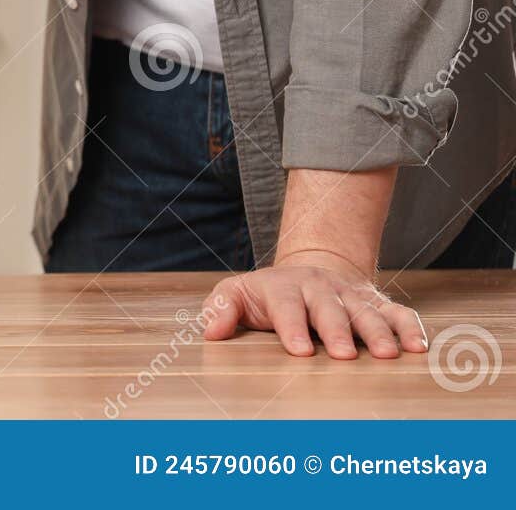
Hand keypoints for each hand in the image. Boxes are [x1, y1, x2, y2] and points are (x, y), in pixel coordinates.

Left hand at [201, 250, 428, 358]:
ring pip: (366, 311)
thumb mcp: (237, 294)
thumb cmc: (267, 295)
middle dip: (337, 330)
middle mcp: (320, 288)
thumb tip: (211, 331)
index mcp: (284, 286)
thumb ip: (221, 308)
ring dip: (378, 332)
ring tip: (386, 355)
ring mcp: (351, 295)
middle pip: (329, 308)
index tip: (299, 351)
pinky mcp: (377, 303)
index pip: (287, 306)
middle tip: (344, 355)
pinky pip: (398, 313)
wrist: (308, 273)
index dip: (292, 327)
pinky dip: (410, 328)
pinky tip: (419, 348)